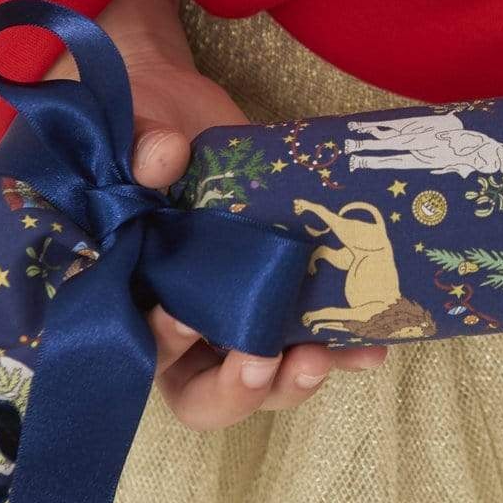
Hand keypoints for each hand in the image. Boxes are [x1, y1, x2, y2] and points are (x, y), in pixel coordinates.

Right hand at [47, 0, 385, 423]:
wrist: (182, 110)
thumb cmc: (143, 127)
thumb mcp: (135, 126)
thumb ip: (141, 146)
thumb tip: (162, 155)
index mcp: (130, 293)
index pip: (140, 344)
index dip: (161, 342)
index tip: (183, 317)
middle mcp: (180, 322)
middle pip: (202, 392)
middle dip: (235, 388)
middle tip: (261, 361)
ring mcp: (233, 315)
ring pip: (261, 377)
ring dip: (291, 379)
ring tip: (321, 356)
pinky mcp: (278, 297)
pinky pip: (310, 338)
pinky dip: (341, 349)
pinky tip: (372, 347)